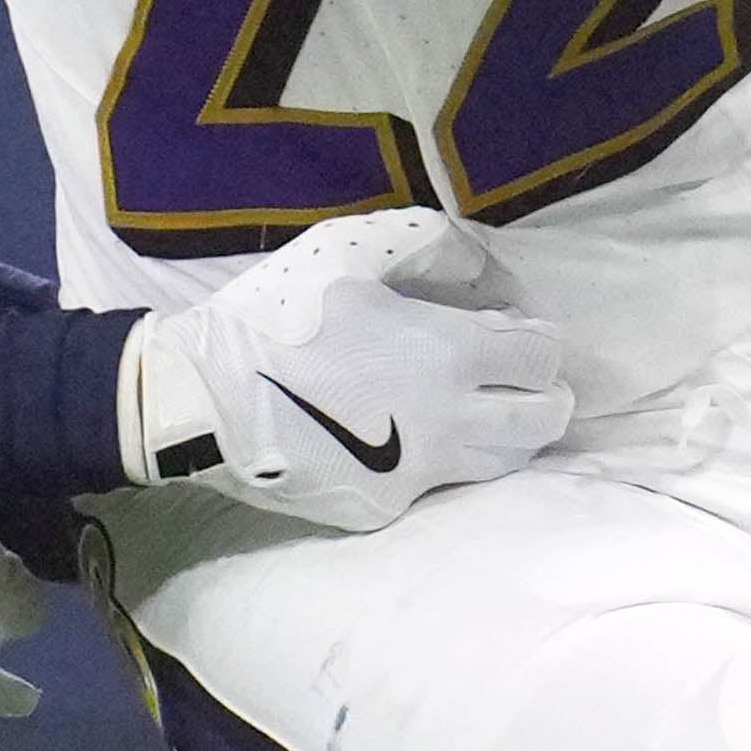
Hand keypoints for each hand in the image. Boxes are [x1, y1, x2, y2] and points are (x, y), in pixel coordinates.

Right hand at [113, 207, 575, 528]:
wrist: (206, 396)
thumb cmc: (278, 312)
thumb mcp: (351, 247)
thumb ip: (428, 244)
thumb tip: (480, 266)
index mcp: (451, 354)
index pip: (541, 358)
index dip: (536, 342)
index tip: (513, 332)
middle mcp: (452, 421)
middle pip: (542, 421)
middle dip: (544, 396)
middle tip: (522, 384)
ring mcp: (420, 472)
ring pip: (503, 464)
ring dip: (509, 436)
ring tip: (486, 416)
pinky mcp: (385, 506)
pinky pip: (439, 487)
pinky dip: (442, 462)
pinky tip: (415, 440)